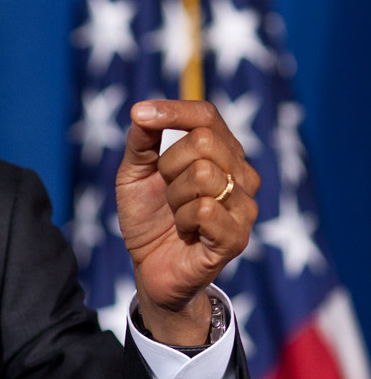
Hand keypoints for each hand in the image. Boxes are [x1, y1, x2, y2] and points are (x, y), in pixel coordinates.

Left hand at [115, 99, 259, 346]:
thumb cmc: (148, 217)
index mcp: (221, 152)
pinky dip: (183, 220)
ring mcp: (244, 206)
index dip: (173, 110)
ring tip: (176, 214)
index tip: (139, 114)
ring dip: (174, 197)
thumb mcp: (134, 173)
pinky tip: (186, 232)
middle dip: (168, 164)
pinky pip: (206, 209)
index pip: (206, 115)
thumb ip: (141, 140)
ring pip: (203, 174)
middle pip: (203, 141)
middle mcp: (241, 174)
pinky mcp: (238, 237)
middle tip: (166, 190)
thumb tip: (142, 110)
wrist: (150, 268)